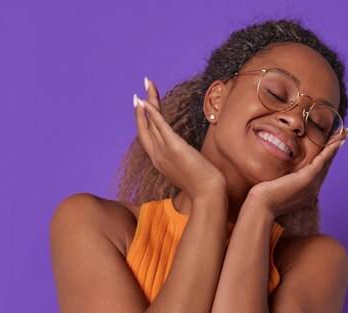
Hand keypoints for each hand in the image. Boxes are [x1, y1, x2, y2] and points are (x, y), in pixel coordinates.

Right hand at [133, 78, 226, 199]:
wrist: (208, 194)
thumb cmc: (203, 186)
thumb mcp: (188, 171)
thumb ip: (183, 161)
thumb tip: (187, 154)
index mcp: (159, 161)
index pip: (147, 136)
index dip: (143, 120)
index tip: (142, 105)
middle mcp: (157, 156)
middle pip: (145, 126)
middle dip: (141, 107)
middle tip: (139, 89)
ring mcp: (163, 152)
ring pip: (151, 122)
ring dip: (148, 101)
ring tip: (147, 84)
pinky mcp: (174, 148)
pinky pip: (159, 126)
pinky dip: (152, 113)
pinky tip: (147, 101)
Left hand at [247, 137, 346, 217]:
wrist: (261, 207)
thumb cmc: (263, 200)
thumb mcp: (276, 189)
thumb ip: (282, 182)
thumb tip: (277, 175)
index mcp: (307, 192)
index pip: (320, 171)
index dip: (327, 157)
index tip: (333, 145)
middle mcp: (313, 190)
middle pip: (327, 165)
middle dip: (336, 149)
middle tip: (345, 134)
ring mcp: (312, 185)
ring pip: (327, 162)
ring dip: (336, 146)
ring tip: (345, 133)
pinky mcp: (307, 180)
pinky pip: (322, 162)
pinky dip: (330, 151)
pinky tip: (336, 141)